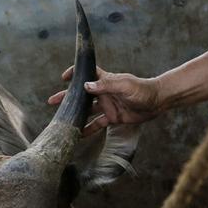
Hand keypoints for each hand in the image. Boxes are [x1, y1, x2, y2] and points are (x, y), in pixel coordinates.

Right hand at [48, 65, 162, 135]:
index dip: (75, 73)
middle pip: (81, 94)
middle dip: (66, 97)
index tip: (64, 77)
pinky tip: (79, 135)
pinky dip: (88, 129)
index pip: (87, 73)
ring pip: (87, 111)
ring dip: (75, 115)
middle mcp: (104, 92)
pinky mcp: (112, 117)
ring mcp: (107, 105)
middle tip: (51, 101)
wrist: (157, 102)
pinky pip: (97, 124)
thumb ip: (105, 86)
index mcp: (105, 80)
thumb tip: (85, 86)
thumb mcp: (124, 85)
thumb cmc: (142, 90)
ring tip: (61, 120)